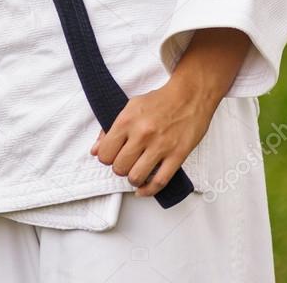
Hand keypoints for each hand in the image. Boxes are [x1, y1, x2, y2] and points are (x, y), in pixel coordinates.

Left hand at [89, 77, 215, 196]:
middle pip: (119, 167)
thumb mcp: (131, 106)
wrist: (190, 94)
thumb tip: (95, 150)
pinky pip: (158, 182)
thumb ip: (111, 129)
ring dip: (134, 178)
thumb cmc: (161, 100)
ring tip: (137, 171)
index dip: (107, 157)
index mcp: (128, 119)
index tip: (113, 156)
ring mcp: (160, 145)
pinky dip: (148, 190)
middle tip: (127, 162)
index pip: (105, 153)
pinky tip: (144, 188)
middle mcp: (142, 133)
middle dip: (121, 167)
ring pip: (135, 177)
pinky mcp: (177, 155)